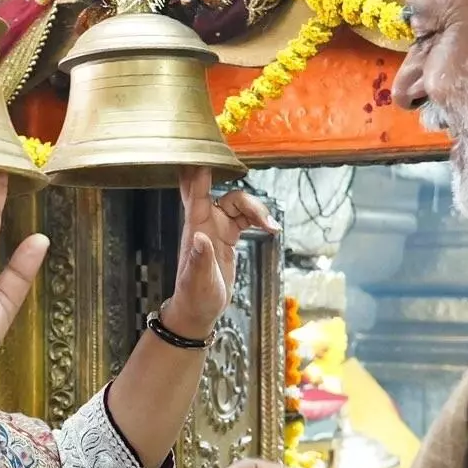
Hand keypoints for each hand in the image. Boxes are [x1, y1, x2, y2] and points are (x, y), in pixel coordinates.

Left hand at [158, 169, 276, 337]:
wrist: (198, 311)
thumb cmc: (194, 297)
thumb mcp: (197, 282)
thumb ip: (199, 260)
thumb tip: (199, 237)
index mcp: (195, 229)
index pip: (196, 194)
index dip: (202, 174)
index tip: (209, 156)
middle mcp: (205, 223)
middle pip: (226, 195)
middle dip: (246, 198)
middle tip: (262, 217)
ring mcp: (217, 228)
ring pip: (239, 204)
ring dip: (257, 211)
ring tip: (272, 228)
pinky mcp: (227, 236)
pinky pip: (245, 217)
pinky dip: (258, 219)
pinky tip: (270, 229)